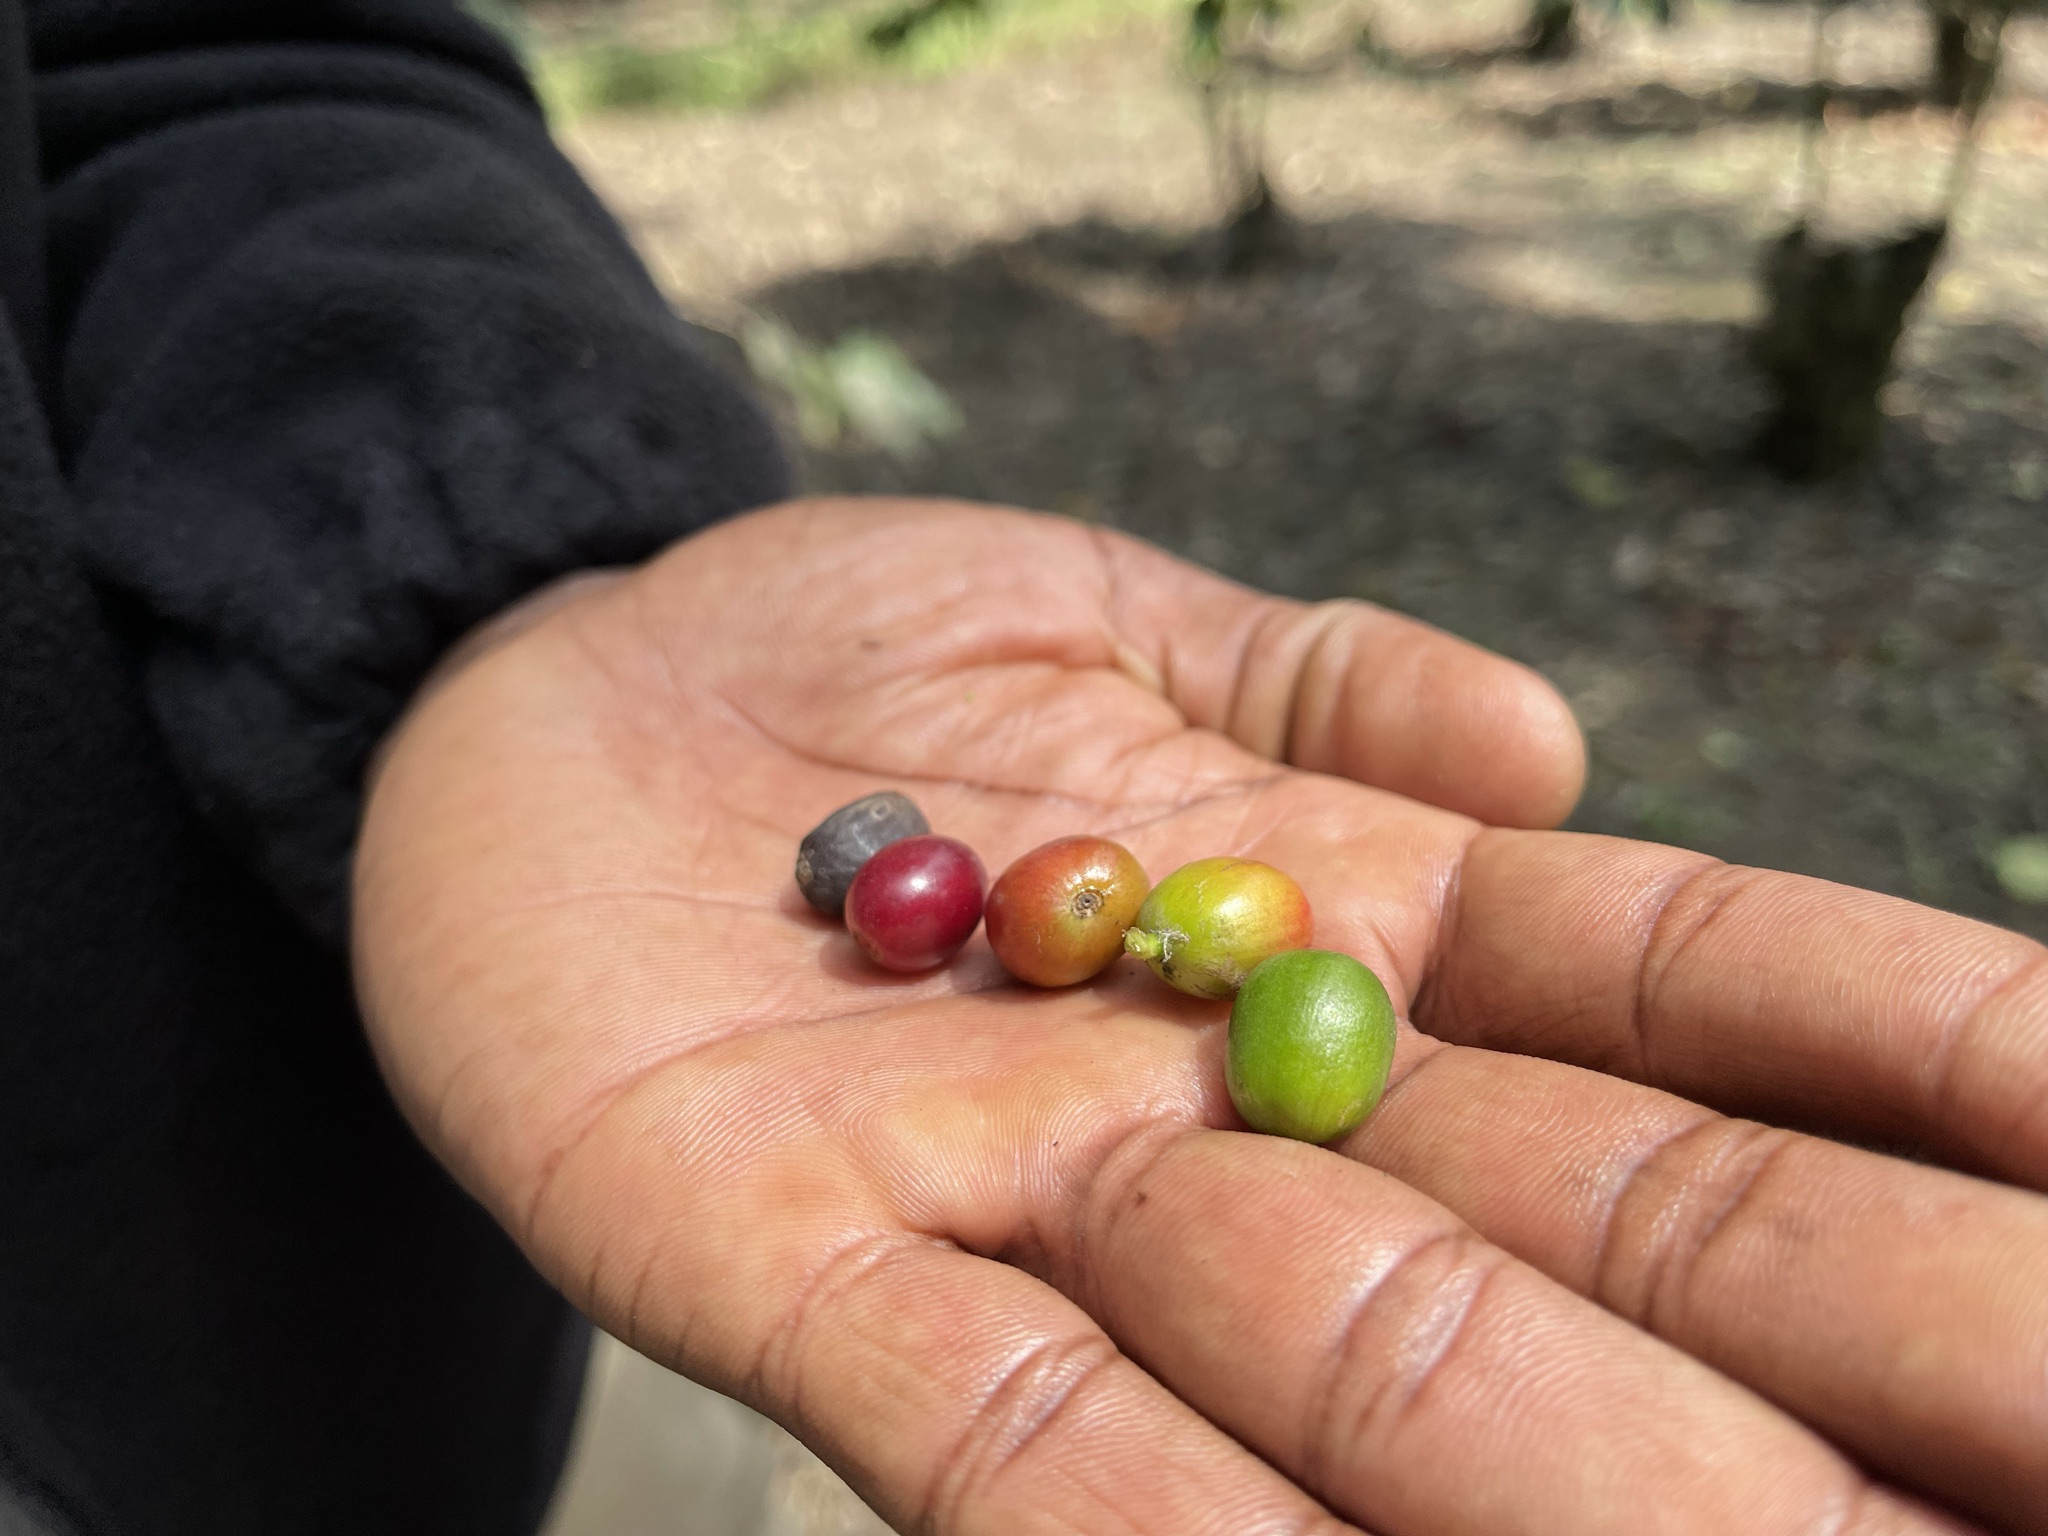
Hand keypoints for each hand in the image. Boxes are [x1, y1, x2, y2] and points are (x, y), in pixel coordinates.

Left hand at [355, 498, 2046, 1535]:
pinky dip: (1131, 1506)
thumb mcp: (1096, 609)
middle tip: (2046, 1418)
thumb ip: (1316, 672)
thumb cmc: (836, 651)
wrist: (531, 708)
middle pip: (1563, 1213)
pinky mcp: (800, 1264)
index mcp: (1328, 918)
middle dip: (1813, 1299)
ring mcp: (1030, 1204)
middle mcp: (1227, 1102)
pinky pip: (998, 1427)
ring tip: (1745, 1533)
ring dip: (1509, 1436)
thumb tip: (1555, 743)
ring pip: (1322, 1358)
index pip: (1666, 993)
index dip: (1887, 1036)